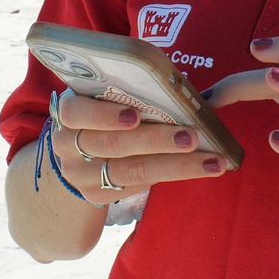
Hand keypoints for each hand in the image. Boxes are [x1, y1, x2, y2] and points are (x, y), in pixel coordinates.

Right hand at [52, 90, 226, 205]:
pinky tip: (200, 168)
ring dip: (175, 165)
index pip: (75, 112)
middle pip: (112, 144)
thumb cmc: (99, 112)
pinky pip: (138, 185)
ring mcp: (82, 174)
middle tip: (191, 136)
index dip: (104, 115)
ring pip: (131, 171)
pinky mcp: (99, 194)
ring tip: (210, 160)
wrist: (74, 155)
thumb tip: (175, 84)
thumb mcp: (99, 98)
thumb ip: (122, 92)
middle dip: (155, 140)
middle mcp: (69, 145)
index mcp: (68, 112)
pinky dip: (171, 174)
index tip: (134, 114)